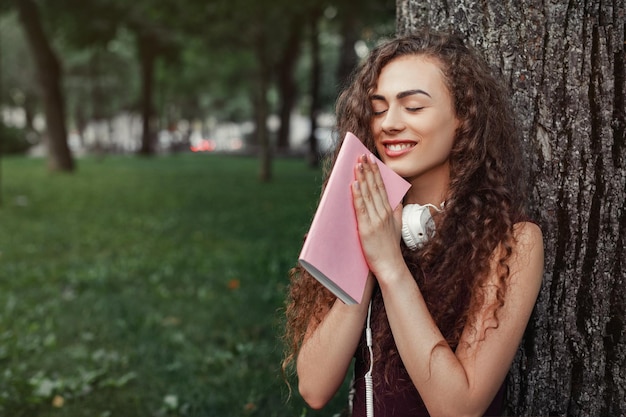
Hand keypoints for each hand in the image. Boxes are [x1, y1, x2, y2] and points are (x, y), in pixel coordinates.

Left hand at [351, 154, 404, 278]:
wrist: (391, 266)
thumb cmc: (391, 248)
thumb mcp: (397, 227)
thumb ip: (397, 212)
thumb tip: (397, 201)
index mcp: (389, 211)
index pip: (382, 187)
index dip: (376, 172)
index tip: (371, 160)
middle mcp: (383, 213)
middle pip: (375, 187)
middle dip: (368, 170)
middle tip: (363, 155)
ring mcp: (375, 220)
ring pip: (368, 194)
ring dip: (362, 177)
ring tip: (357, 164)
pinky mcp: (367, 228)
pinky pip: (361, 207)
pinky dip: (358, 194)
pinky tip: (355, 183)